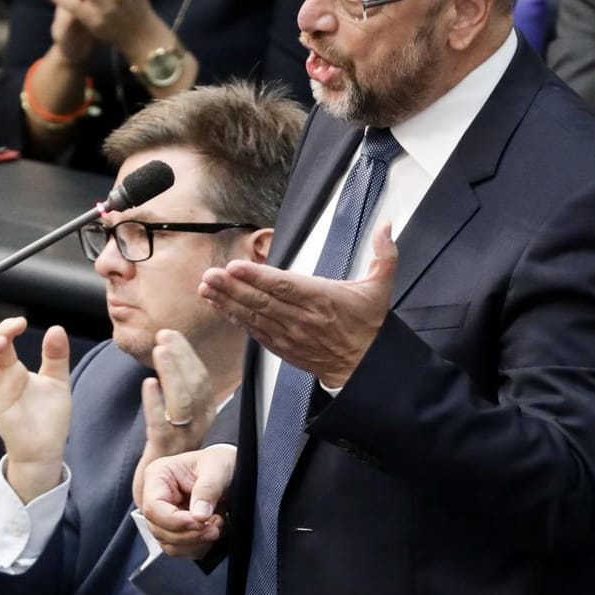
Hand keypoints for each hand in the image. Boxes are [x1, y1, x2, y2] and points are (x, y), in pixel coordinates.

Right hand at [0, 318, 71, 502]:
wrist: (46, 450)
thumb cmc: (49, 420)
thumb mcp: (57, 380)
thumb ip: (56, 356)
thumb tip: (55, 328)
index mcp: (15, 372)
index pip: (5, 343)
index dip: (9, 329)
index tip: (22, 321)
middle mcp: (3, 378)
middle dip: (1, 330)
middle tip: (17, 322)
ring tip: (5, 336)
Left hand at [131, 330, 219, 507]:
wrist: (162, 501)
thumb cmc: (167, 454)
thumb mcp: (178, 420)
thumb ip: (177, 390)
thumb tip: (168, 351)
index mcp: (204, 415)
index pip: (201, 378)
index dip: (187, 354)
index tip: (171, 333)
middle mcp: (199, 426)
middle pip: (195, 386)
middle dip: (181, 357)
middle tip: (164, 336)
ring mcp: (183, 442)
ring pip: (182, 403)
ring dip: (171, 373)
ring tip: (159, 350)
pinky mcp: (165, 455)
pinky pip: (162, 427)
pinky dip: (155, 404)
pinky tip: (147, 384)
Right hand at [139, 444, 233, 559]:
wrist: (230, 471)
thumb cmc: (220, 462)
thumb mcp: (218, 468)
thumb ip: (207, 490)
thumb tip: (199, 516)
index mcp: (158, 476)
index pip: (154, 507)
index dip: (176, 521)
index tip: (202, 522)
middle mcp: (155, 497)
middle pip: (159, 529)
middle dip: (189, 534)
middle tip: (215, 526)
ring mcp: (163, 515)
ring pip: (168, 543)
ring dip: (195, 542)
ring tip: (217, 525)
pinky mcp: (174, 529)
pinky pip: (179, 549)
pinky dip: (198, 546)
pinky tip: (213, 531)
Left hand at [199, 224, 396, 389]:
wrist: (364, 367)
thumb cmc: (368, 326)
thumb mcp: (381, 288)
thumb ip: (384, 255)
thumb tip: (387, 227)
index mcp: (323, 300)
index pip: (285, 287)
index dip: (258, 277)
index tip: (236, 267)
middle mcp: (303, 318)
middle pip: (262, 301)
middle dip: (233, 288)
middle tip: (211, 275)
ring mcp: (290, 335)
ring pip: (254, 317)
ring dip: (229, 302)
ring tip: (207, 288)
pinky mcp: (284, 347)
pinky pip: (256, 333)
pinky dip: (238, 320)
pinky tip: (222, 308)